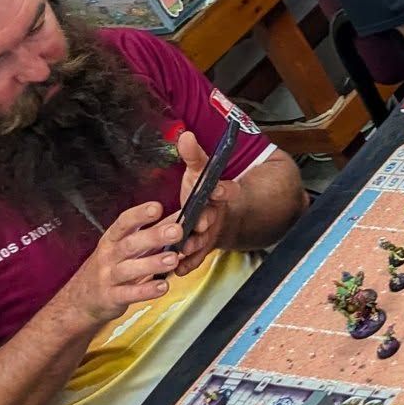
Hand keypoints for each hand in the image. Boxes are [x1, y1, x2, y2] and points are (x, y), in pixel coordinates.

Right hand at [62, 202, 185, 328]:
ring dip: (153, 263)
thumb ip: (152, 233)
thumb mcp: (124, 247)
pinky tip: (163, 286)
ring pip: (130, 268)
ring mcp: (108, 277)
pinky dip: (146, 291)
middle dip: (154, 236)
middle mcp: (109, 255)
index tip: (157, 207)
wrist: (80, 299)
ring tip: (173, 259)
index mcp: (113, 239)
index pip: (124, 222)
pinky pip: (129, 294)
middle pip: (130, 243)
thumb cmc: (110, 266)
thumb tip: (181, 217)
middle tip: (177, 231)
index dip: (139, 214)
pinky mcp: (112, 297)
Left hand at [175, 129, 234, 272]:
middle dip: (204, 222)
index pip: (226, 190)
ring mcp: (209, 234)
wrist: (209, 215)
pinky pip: (196, 258)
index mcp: (220, 194)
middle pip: (212, 218)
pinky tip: (178, 270)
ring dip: (193, 246)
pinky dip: (188, 264)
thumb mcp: (198, 170)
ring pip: (203, 241)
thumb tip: (185, 135)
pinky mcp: (200, 250)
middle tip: (197, 225)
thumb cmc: (201, 191)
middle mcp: (216, 215)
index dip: (223, 189)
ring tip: (181, 251)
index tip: (218, 189)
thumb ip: (192, 155)